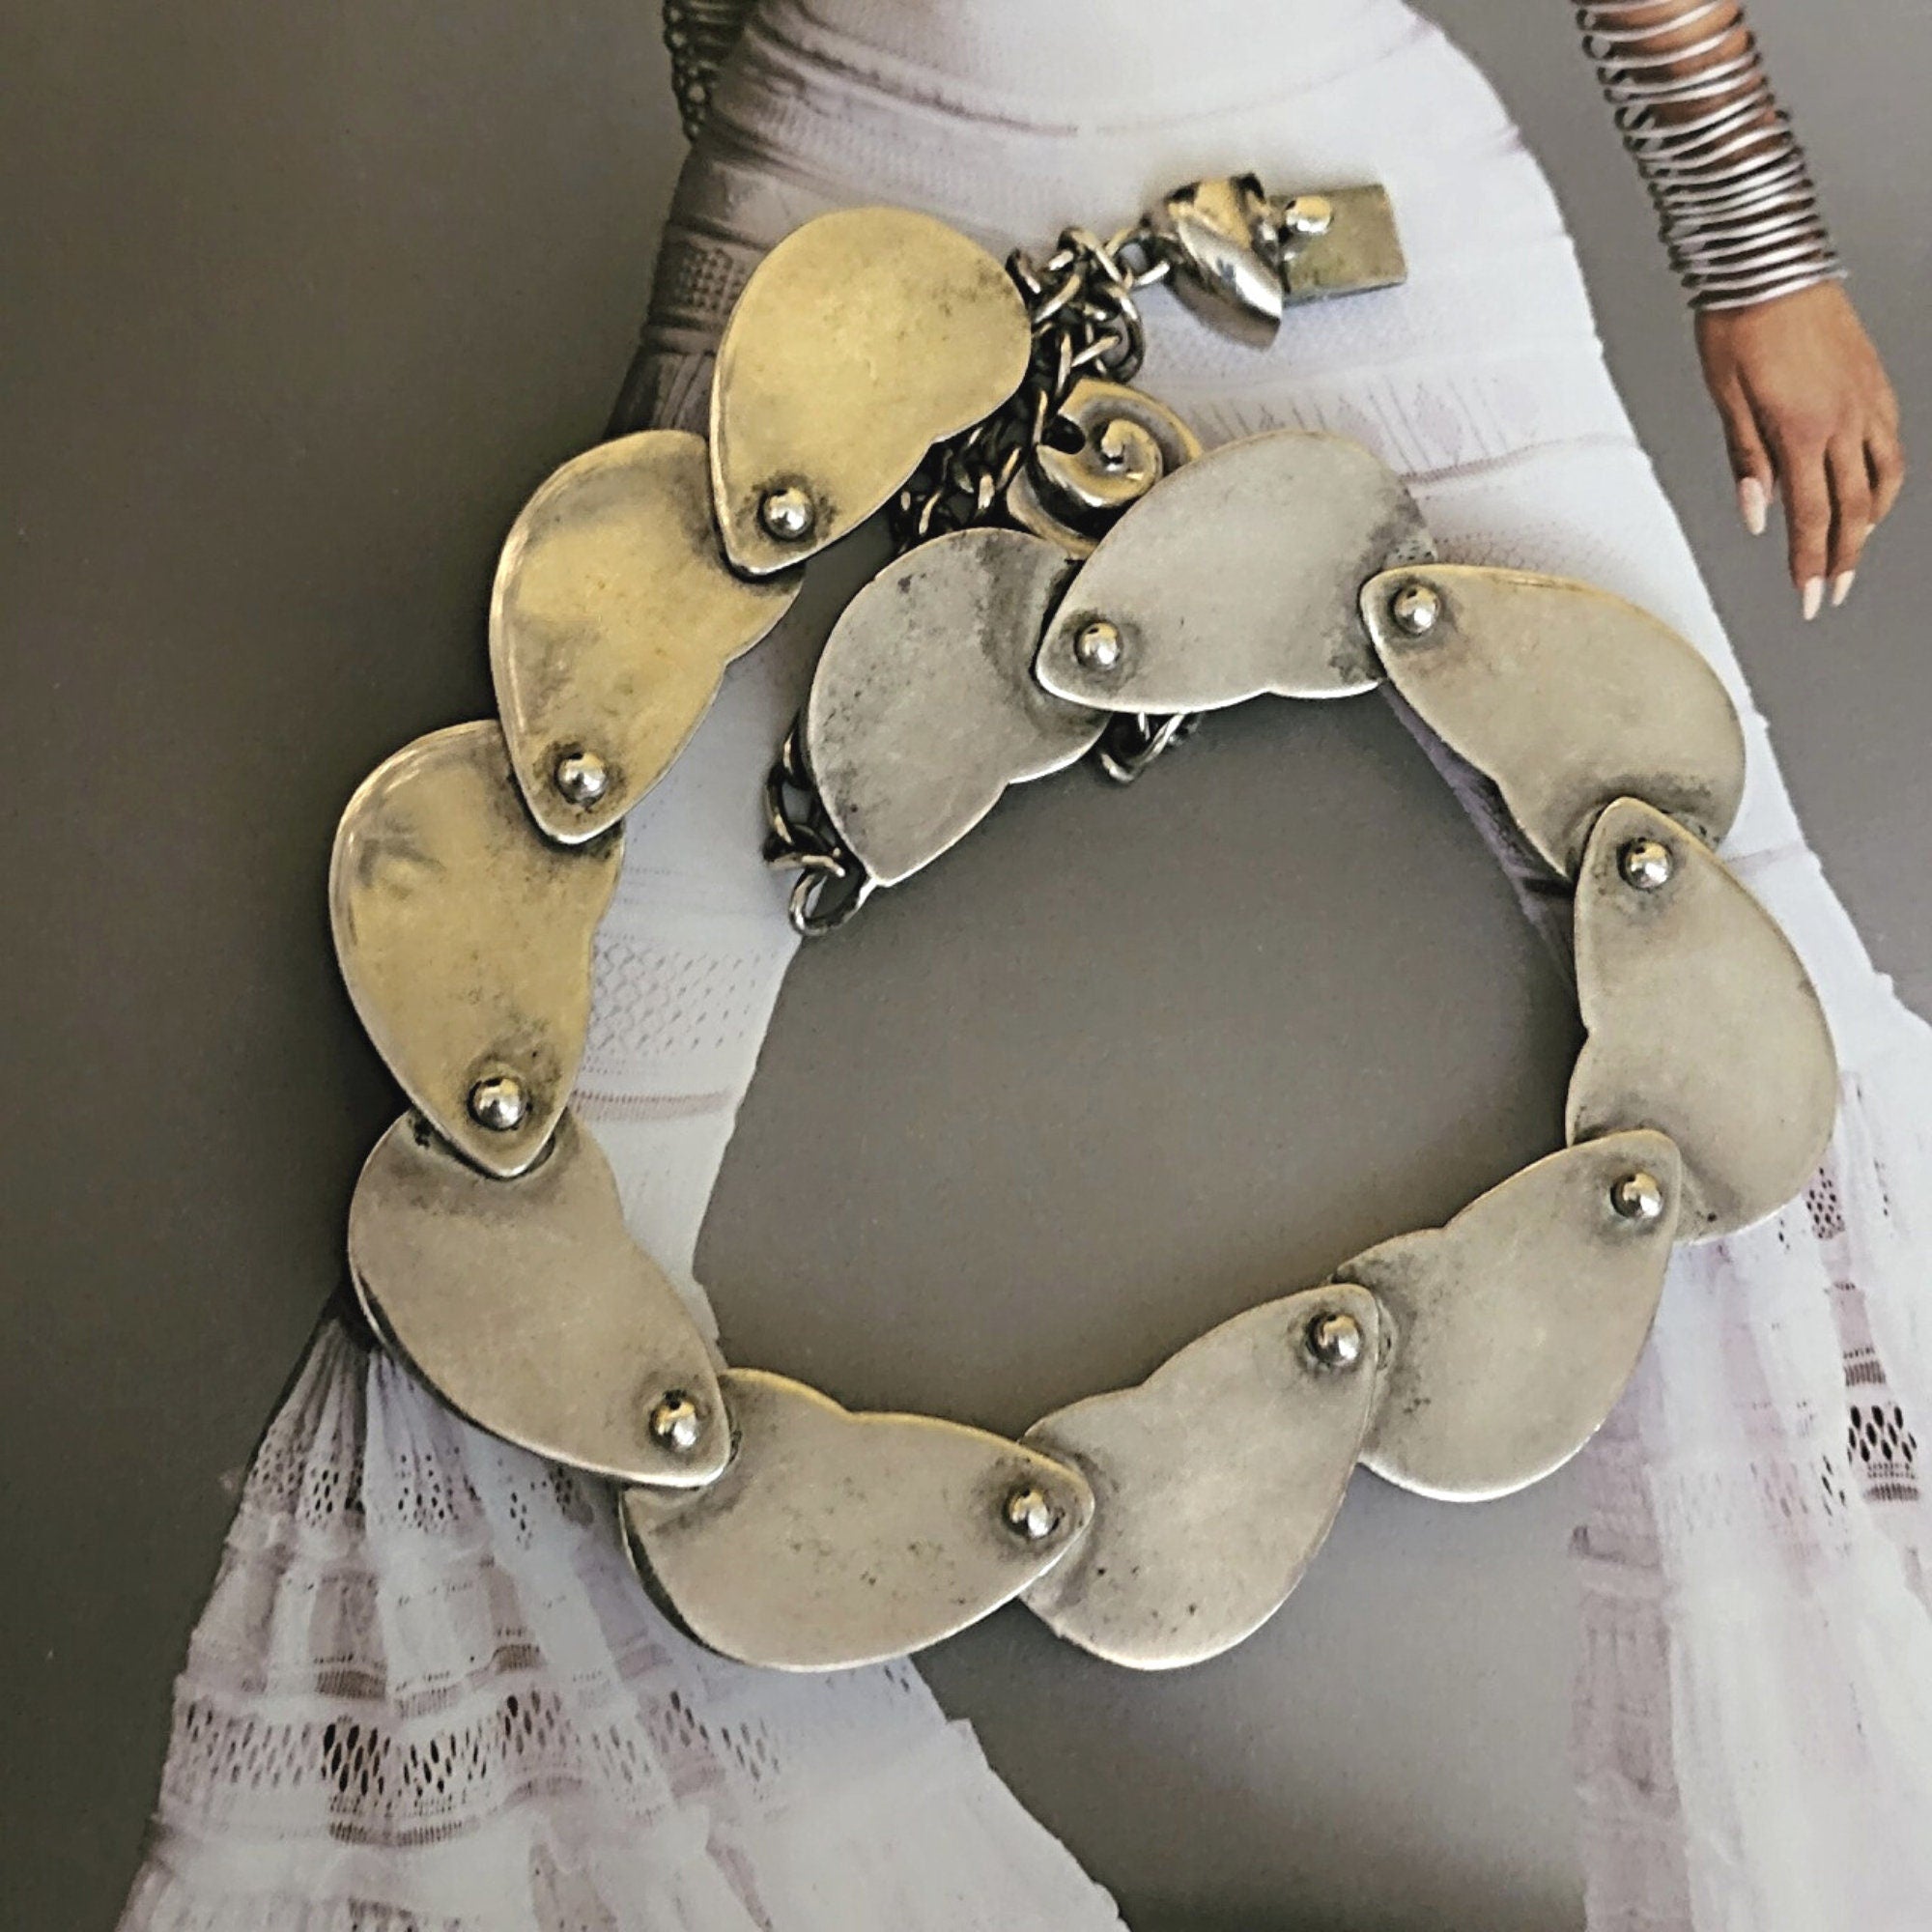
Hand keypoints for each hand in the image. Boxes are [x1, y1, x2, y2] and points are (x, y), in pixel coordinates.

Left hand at [1696, 281, 1905, 617]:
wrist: (1769, 262)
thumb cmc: (1737, 324)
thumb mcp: (1726, 399)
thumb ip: (1747, 462)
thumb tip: (1758, 518)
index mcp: (1801, 429)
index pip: (1810, 518)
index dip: (1811, 565)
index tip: (1810, 600)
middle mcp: (1844, 418)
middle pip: (1853, 508)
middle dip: (1844, 559)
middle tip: (1834, 594)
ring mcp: (1866, 398)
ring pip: (1883, 477)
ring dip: (1871, 522)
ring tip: (1854, 551)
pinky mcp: (1875, 380)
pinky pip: (1890, 440)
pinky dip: (1885, 476)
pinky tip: (1872, 489)